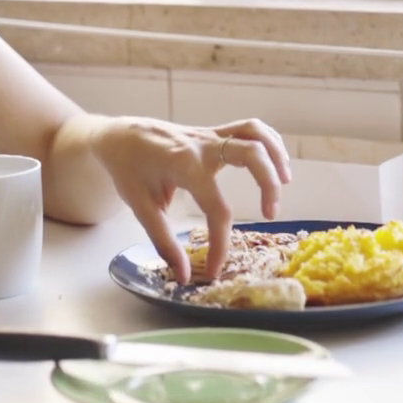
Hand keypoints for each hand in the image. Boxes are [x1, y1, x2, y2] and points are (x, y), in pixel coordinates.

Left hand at [92, 118, 291, 283]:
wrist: (118, 135)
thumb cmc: (127, 169)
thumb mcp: (140, 206)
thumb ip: (164, 241)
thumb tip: (183, 274)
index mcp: (184, 165)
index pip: (216, 208)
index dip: (220, 243)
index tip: (216, 269)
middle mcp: (202, 145)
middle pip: (251, 153)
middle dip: (268, 183)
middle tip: (270, 213)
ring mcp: (209, 134)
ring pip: (255, 132)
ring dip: (275, 154)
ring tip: (285, 182)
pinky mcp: (213, 132)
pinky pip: (248, 128)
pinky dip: (267, 141)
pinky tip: (274, 162)